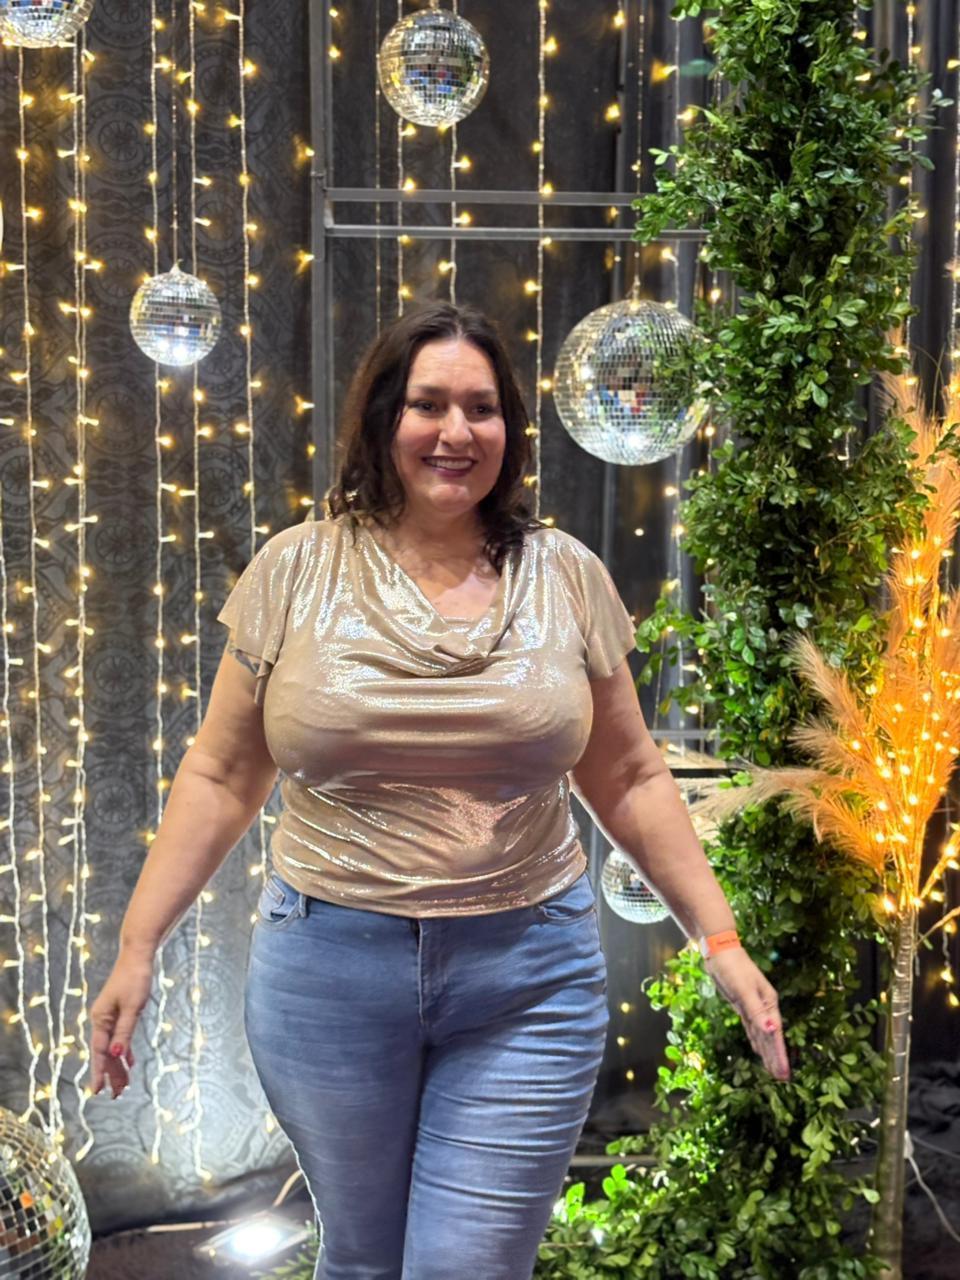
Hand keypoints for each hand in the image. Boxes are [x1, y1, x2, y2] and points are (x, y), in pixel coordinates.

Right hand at [88, 947, 153, 1098]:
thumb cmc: (135, 979)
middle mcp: (102, 1020)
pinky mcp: (119, 1012)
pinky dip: (125, 1050)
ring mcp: (110, 1016)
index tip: (97, 1091)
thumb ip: (124, 1031)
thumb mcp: (133, 1007)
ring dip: (118, 1065)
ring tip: (124, 1085)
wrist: (138, 956)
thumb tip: (117, 1054)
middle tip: (118, 1095)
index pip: (99, 1051)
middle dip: (111, 1074)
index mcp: (100, 1019)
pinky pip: (120, 1037)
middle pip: (106, 1052)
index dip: (99, 1072)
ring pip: (113, 1047)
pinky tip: (130, 1062)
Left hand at [704, 946, 790, 1081]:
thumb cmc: (733, 968)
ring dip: (767, 1052)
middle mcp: (765, 1006)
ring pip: (761, 1035)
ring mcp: (754, 1006)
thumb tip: (772, 1030)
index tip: (785, 1074)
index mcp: (769, 1003)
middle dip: (776, 1058)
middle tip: (783, 1079)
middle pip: (771, 1037)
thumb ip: (757, 1012)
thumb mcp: (744, 990)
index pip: (775, 1034)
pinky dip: (756, 1040)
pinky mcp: (742, 1005)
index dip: (780, 1055)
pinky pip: (751, 1028)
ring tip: (774, 1070)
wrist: (720, 950)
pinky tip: (758, 1050)